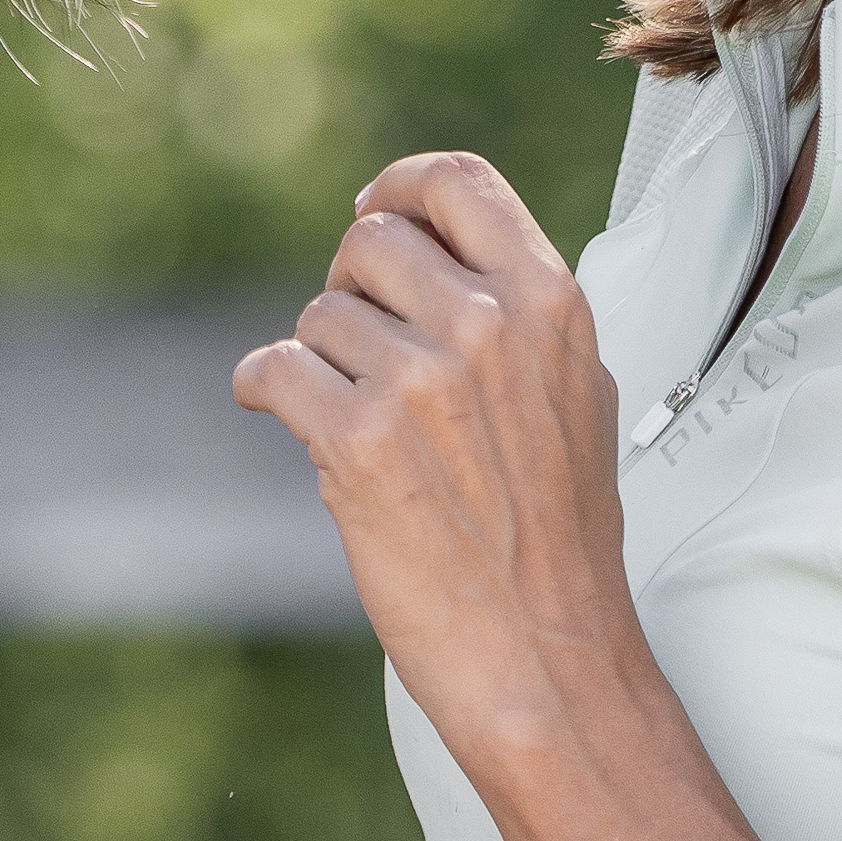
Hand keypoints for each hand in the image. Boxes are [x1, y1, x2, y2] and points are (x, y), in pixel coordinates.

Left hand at [232, 149, 646, 764]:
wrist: (547, 656)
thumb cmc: (559, 542)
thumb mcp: (576, 396)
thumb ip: (521, 315)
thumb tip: (447, 257)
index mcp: (551, 304)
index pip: (457, 184)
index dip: (400, 188)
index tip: (374, 209)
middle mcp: (488, 327)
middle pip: (371, 243)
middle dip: (353, 290)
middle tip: (364, 350)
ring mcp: (421, 380)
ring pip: (319, 315)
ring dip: (322, 362)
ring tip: (361, 424)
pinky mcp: (356, 440)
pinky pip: (273, 369)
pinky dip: (265, 388)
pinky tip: (282, 411)